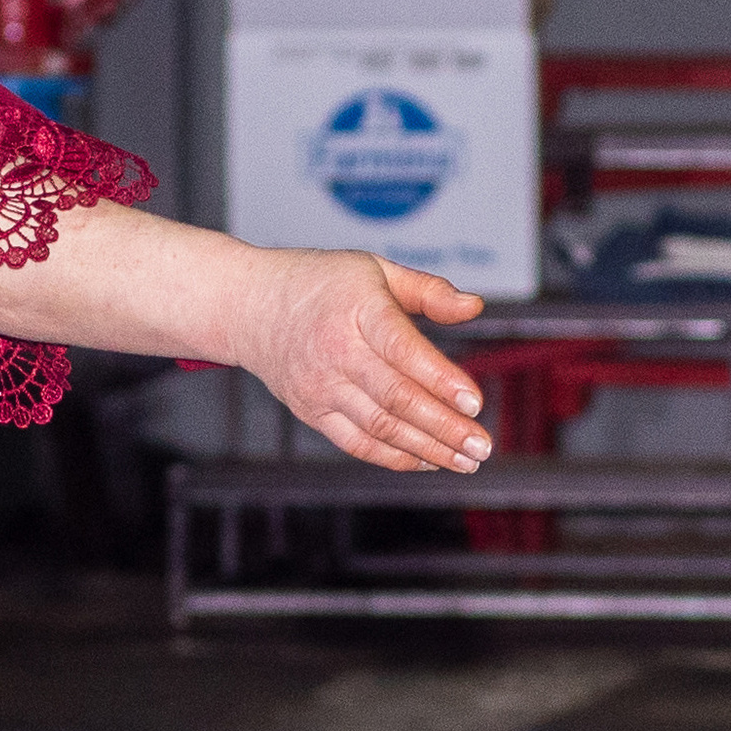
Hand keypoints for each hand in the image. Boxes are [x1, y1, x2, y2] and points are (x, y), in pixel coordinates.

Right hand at [226, 250, 490, 474]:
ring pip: (380, 427)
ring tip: (465, 460)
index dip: (441, 379)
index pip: (403, 351)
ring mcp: (320, 387)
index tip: (475, 402)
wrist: (248, 306)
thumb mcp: (375, 269)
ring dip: (428, 449)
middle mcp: (336, 352)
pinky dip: (394, 456)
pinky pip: (357, 443)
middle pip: (397, 398)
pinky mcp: (311, 411)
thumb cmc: (319, 283)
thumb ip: (428, 291)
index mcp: (357, 309)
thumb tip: (475, 306)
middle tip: (482, 445)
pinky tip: (428, 460)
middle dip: (445, 427)